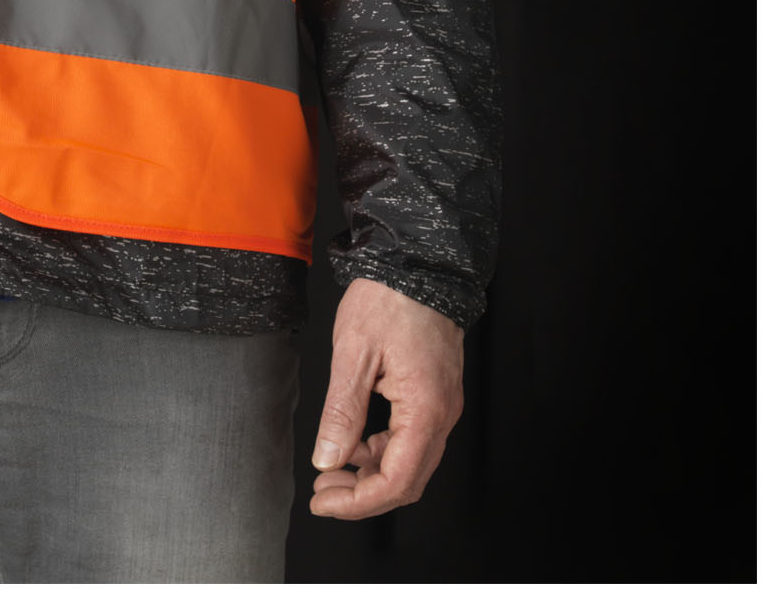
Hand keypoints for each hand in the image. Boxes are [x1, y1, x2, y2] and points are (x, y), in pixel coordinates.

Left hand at [309, 277, 462, 518]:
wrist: (418, 263)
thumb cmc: (388, 300)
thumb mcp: (354, 353)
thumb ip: (341, 411)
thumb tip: (327, 457)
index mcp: (425, 410)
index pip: (396, 481)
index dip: (358, 502)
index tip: (323, 501)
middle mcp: (442, 415)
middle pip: (407, 480)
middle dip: (362, 494)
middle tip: (323, 490)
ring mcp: (442, 405)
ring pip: (410, 462)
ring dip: (371, 474)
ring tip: (331, 468)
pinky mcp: (435, 394)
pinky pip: (411, 438)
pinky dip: (381, 450)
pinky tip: (354, 444)